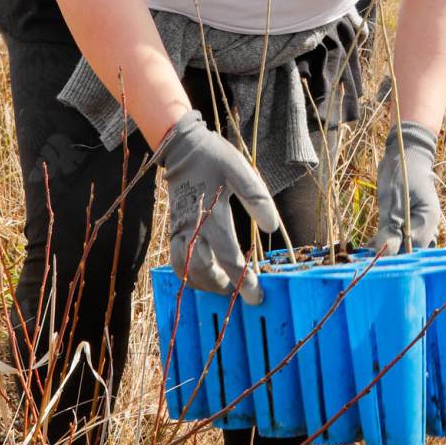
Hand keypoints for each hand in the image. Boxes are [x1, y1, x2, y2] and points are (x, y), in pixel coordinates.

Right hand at [160, 111, 278, 305]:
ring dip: (203, 283)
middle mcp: (192, 226)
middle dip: (222, 286)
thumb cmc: (215, 158)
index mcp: (212, 215)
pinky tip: (203, 277)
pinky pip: (176, 259)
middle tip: (242, 293)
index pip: (229, 257)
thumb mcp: (240, 170)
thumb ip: (256, 198)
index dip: (243, 280)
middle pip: (203, 270)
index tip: (256, 295)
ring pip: (185, 268)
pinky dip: (187, 274)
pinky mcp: (173, 228)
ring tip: (223, 287)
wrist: (182, 148)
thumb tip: (272, 227)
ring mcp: (179, 229)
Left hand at [373, 122, 439, 253]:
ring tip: (364, 255)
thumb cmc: (402, 173)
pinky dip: (382, 244)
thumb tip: (385, 253)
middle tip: (367, 261)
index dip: (395, 258)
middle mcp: (425, 228)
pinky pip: (395, 240)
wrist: (405, 155)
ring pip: (400, 248)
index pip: (413, 251)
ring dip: (384, 253)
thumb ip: (391, 228)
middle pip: (408, 253)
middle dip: (389, 258)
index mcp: (428, 222)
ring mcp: (416, 226)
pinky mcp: (404, 224)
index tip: (375, 262)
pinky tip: (367, 247)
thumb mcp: (394, 201)